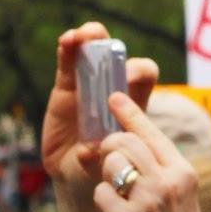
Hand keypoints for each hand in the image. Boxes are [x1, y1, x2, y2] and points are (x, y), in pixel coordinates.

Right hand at [42, 25, 159, 189]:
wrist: (79, 174)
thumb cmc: (105, 168)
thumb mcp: (108, 164)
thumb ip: (101, 156)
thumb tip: (88, 151)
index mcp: (132, 100)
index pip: (144, 74)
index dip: (139, 70)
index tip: (128, 76)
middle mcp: (112, 86)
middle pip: (118, 55)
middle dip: (111, 47)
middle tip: (102, 48)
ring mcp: (89, 83)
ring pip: (93, 51)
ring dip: (89, 37)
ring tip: (78, 37)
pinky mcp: (66, 86)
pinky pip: (68, 61)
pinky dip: (68, 48)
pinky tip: (66, 40)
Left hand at [89, 96, 210, 211]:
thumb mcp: (182, 199)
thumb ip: (163, 174)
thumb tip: (135, 149)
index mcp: (183, 172)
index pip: (152, 132)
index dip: (130, 111)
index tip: (113, 96)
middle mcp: (168, 181)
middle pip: (125, 143)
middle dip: (108, 147)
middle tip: (105, 158)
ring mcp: (147, 200)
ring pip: (111, 164)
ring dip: (106, 177)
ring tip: (116, 195)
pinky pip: (102, 194)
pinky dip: (103, 202)